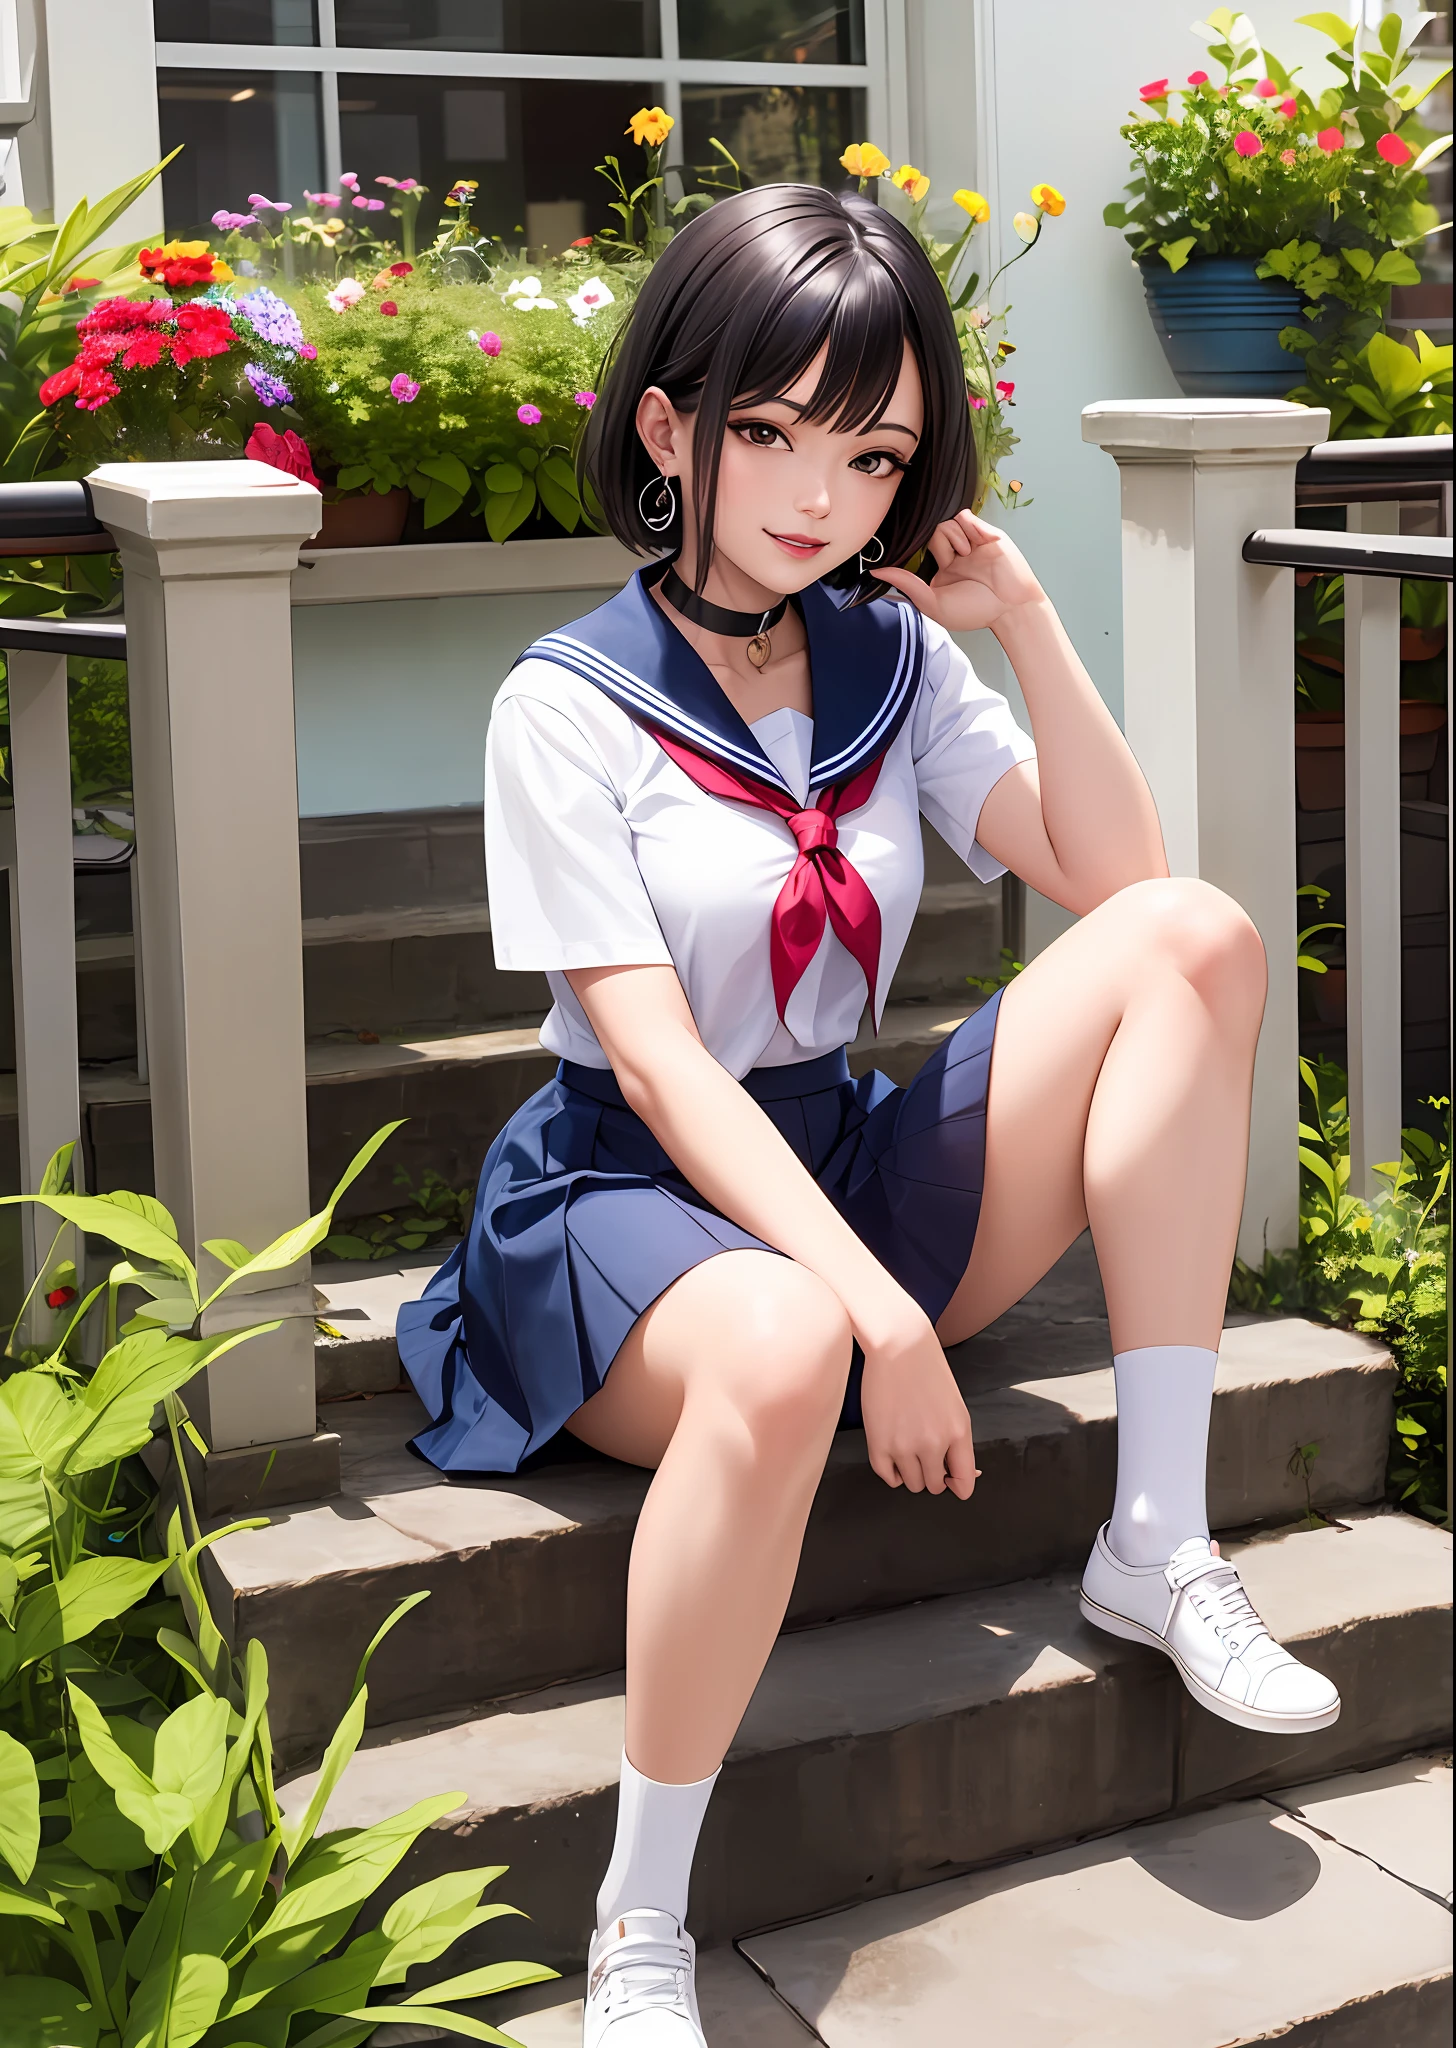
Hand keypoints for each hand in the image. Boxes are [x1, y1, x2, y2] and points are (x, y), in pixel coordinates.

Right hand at [858, 1308, 979, 1497]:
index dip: (958, 1485)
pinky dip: (892, 1472)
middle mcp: (933, 1443)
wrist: (898, 1346)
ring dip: (912, 1473)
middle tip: (925, 1456)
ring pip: (912, 1484)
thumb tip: (959, 1475)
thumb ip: (958, 1443)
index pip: (964, 1483)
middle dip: (932, 1475)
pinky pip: (888, 1477)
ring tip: (908, 1451)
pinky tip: (894, 1455)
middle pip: (934, 1486)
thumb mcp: (955, 1407)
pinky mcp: (878, 1443)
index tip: (951, 1481)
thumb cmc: (927, 1371)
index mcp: (958, 1433)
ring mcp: (904, 1446)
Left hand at [878, 508, 1044, 634]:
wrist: (1011, 608)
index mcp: (941, 569)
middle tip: (954, 561)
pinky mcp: (986, 533)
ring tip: (968, 555)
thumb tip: (877, 571)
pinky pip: (965, 516)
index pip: (920, 548)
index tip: (916, 556)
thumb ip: (906, 584)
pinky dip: (966, 528)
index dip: (917, 549)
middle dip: (940, 545)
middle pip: (932, 532)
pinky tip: (975, 545)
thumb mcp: (934, 603)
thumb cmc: (977, 611)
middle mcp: (955, 553)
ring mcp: (971, 542)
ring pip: (946, 522)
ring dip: (954, 538)